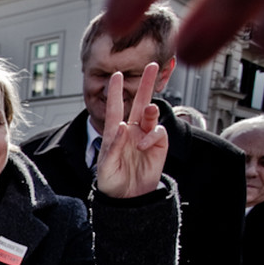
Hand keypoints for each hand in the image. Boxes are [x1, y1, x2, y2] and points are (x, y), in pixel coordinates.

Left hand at [95, 63, 167, 199]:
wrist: (128, 198)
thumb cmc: (112, 182)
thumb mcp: (105, 167)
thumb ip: (112, 147)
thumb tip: (122, 127)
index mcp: (115, 132)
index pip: (115, 108)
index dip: (115, 91)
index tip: (116, 75)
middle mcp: (132, 130)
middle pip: (139, 102)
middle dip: (146, 84)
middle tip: (153, 66)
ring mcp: (145, 136)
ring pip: (151, 114)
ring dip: (151, 109)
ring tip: (149, 110)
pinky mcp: (158, 146)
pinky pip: (158, 132)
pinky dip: (152, 135)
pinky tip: (144, 146)